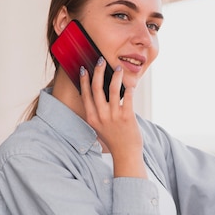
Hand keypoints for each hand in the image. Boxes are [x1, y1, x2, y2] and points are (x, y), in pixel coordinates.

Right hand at [79, 57, 144, 177]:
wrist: (126, 154)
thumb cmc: (114, 138)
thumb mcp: (100, 126)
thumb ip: (98, 112)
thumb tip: (99, 93)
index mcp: (92, 117)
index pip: (85, 94)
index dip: (84, 80)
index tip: (85, 69)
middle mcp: (101, 116)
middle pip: (96, 88)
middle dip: (98, 71)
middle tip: (101, 60)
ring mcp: (114, 116)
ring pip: (112, 89)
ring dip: (115, 76)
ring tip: (118, 68)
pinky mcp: (127, 117)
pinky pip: (127, 97)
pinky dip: (128, 88)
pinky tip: (130, 84)